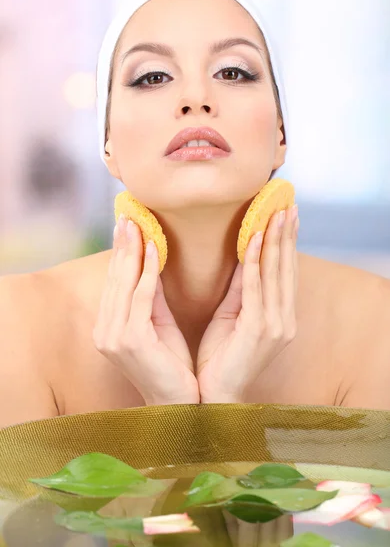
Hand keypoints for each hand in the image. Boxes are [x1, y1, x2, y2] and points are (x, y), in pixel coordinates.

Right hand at [93, 215, 198, 405]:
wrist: (179, 405)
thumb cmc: (172, 365)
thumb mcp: (159, 325)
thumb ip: (152, 297)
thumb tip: (154, 262)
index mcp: (109, 327)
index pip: (115, 282)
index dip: (121, 253)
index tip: (127, 225)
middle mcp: (105, 330)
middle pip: (116, 278)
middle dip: (123, 245)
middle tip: (129, 215)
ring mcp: (113, 336)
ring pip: (125, 283)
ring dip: (133, 250)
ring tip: (138, 224)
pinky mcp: (130, 340)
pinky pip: (141, 297)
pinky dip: (147, 271)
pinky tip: (154, 249)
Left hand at [197, 206, 298, 402]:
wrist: (215, 396)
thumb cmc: (220, 357)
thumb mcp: (232, 316)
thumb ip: (241, 289)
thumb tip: (244, 256)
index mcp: (279, 317)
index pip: (285, 273)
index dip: (287, 243)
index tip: (286, 215)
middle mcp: (284, 319)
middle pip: (286, 268)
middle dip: (286, 234)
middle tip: (287, 204)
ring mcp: (275, 325)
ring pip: (276, 273)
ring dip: (276, 240)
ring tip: (276, 213)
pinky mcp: (260, 330)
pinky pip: (257, 288)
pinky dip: (257, 261)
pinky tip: (256, 239)